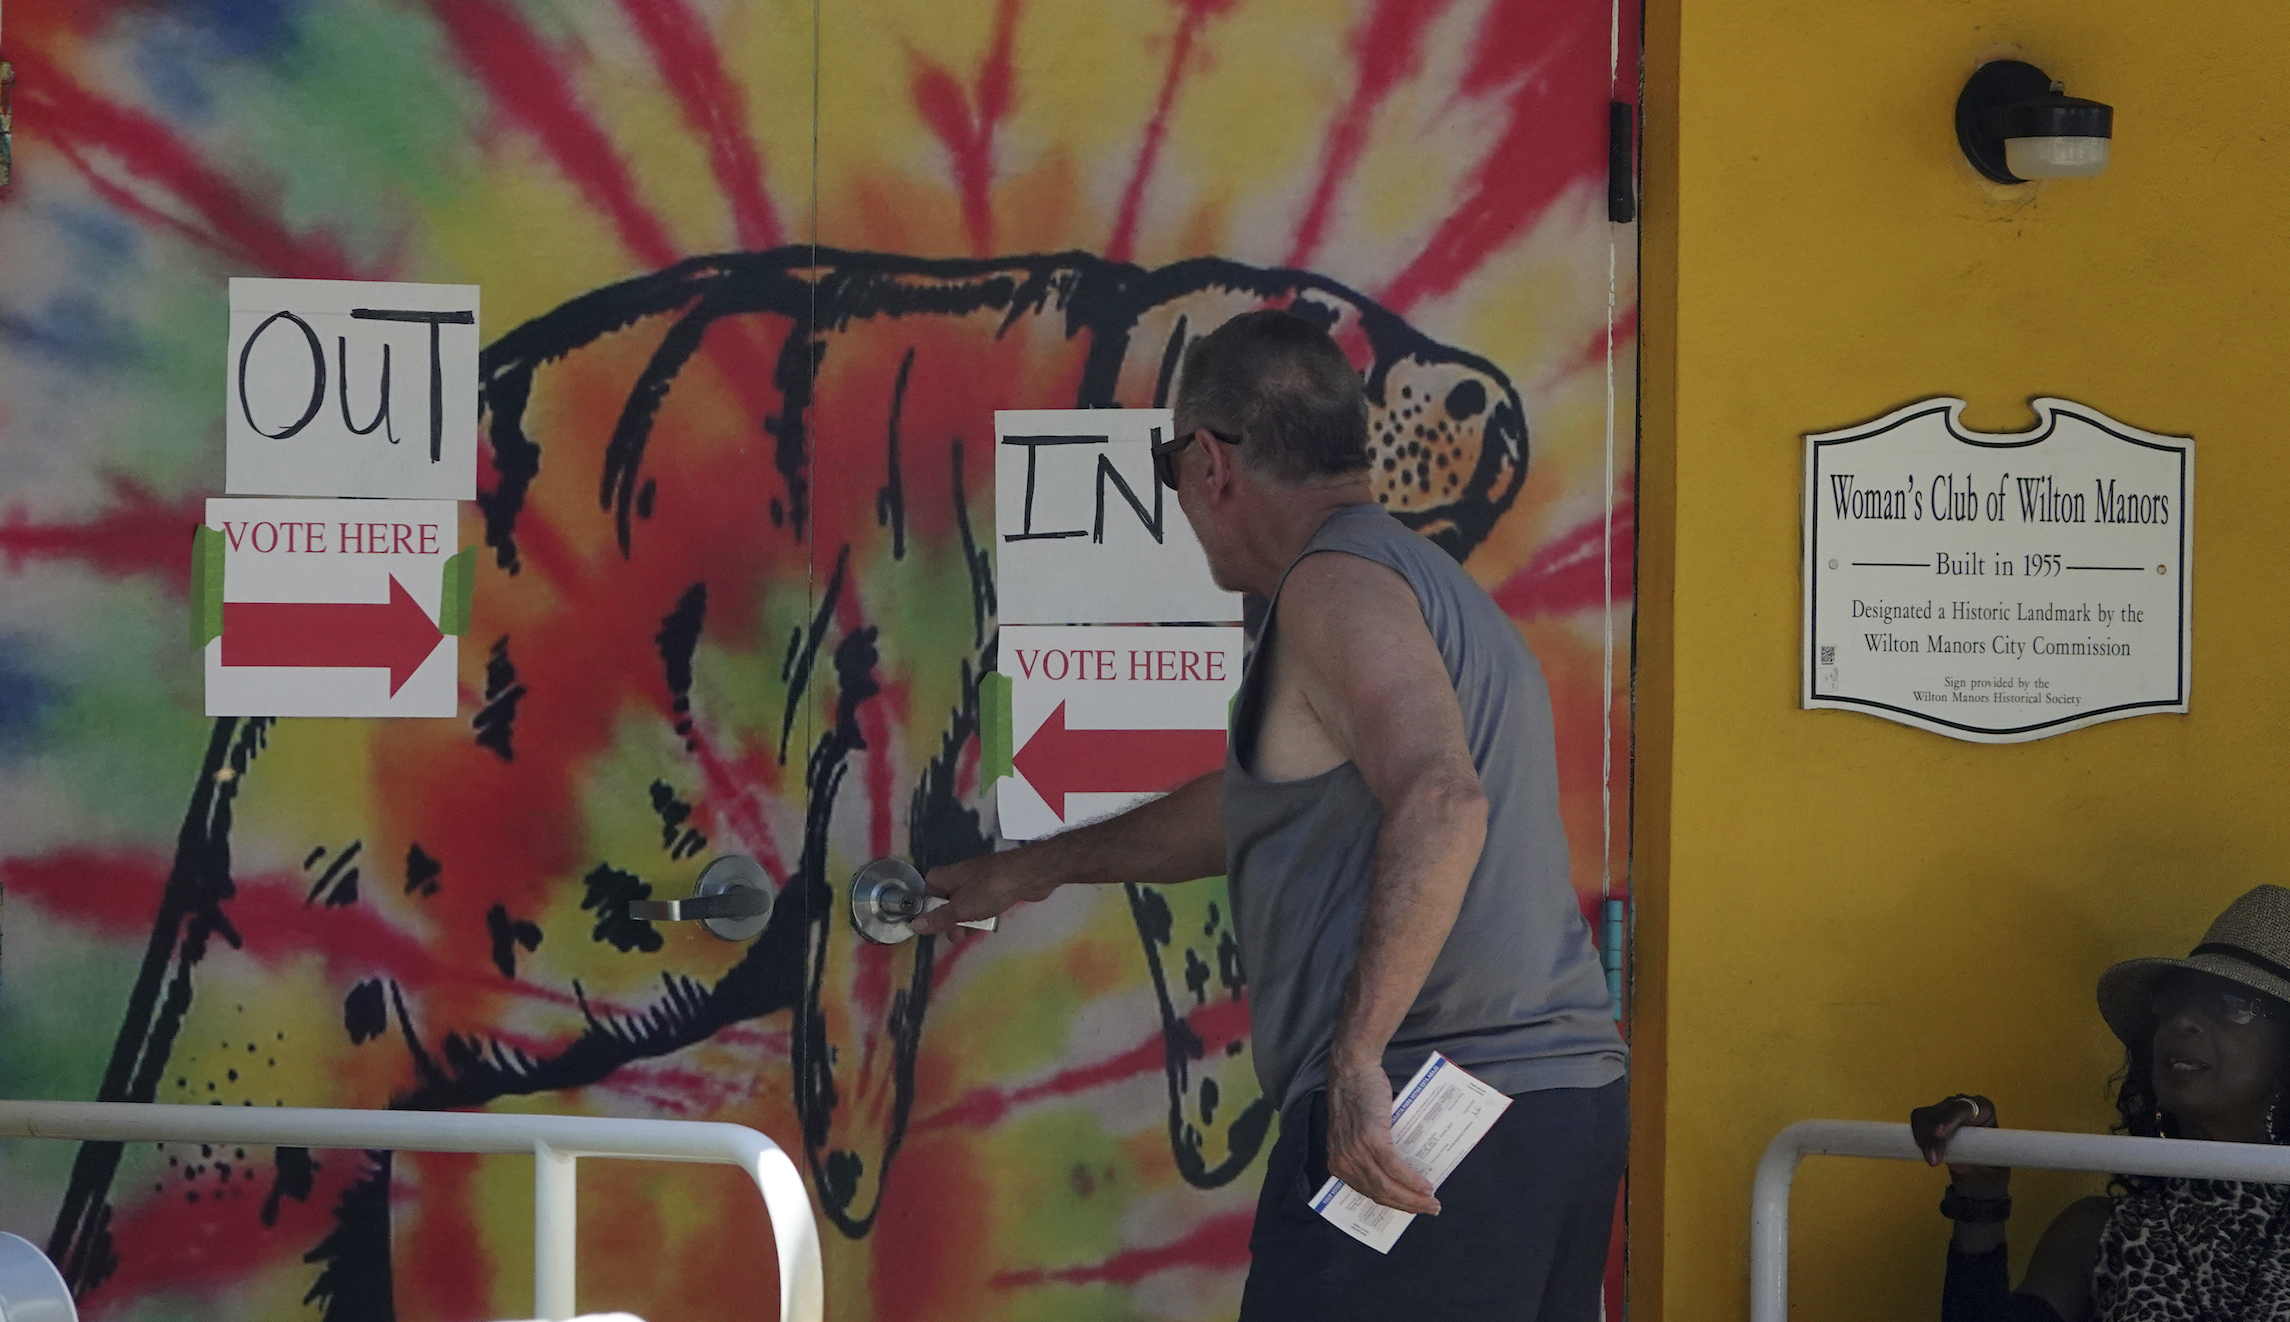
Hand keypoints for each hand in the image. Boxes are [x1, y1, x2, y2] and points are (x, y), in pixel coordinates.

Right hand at [909, 849, 1056, 936]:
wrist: (1028, 875)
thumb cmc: (991, 888)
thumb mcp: (961, 909)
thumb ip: (939, 918)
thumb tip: (915, 925)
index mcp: (947, 876)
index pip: (928, 890)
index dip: (929, 909)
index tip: (934, 926)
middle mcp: (961, 875)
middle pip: (947, 900)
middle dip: (951, 920)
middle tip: (957, 937)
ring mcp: (980, 879)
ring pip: (966, 903)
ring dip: (968, 919)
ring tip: (974, 932)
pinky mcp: (996, 885)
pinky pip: (983, 902)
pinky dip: (984, 913)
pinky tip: (991, 922)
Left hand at [1324, 1061, 1440, 1215]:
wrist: (1353, 1070)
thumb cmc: (1358, 1097)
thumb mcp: (1355, 1132)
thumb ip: (1368, 1152)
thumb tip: (1398, 1171)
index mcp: (1338, 1162)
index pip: (1368, 1192)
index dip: (1392, 1203)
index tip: (1411, 1208)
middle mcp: (1344, 1161)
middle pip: (1379, 1193)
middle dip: (1407, 1206)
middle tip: (1430, 1209)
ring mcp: (1356, 1151)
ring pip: (1387, 1185)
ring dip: (1413, 1198)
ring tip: (1432, 1202)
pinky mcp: (1371, 1138)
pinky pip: (1394, 1167)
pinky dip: (1411, 1180)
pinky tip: (1425, 1186)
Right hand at [1910, 1093, 2007, 1192]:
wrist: (1979, 1167)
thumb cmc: (1989, 1164)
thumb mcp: (1990, 1169)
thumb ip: (1976, 1166)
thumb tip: (1956, 1163)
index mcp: (1984, 1109)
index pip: (1965, 1108)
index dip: (1950, 1119)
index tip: (1939, 1134)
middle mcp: (1962, 1104)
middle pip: (1942, 1112)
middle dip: (1933, 1135)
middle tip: (1933, 1160)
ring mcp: (1945, 1108)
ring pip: (1926, 1116)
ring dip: (1924, 1138)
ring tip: (1930, 1159)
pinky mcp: (1930, 1115)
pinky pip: (1918, 1120)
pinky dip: (1918, 1135)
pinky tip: (1922, 1149)